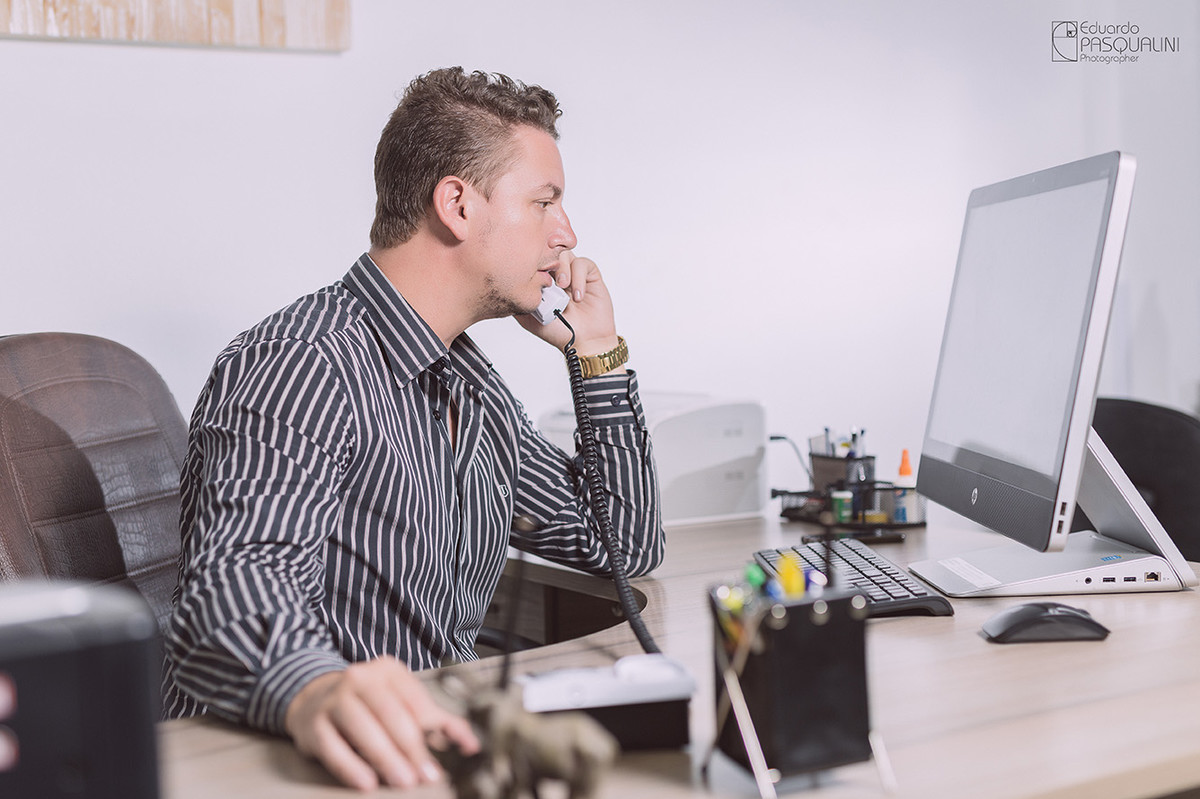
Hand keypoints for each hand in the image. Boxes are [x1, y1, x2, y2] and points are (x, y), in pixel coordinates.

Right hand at [284, 657, 479, 790]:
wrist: (312, 699)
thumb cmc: (367, 705)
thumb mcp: (401, 702)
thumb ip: (437, 722)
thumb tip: (471, 744)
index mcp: (388, 671)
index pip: (416, 702)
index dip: (434, 731)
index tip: (448, 759)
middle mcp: (360, 679)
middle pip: (391, 714)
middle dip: (411, 748)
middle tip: (425, 775)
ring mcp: (334, 700)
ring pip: (363, 729)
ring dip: (386, 758)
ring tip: (403, 781)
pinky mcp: (312, 725)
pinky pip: (333, 748)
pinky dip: (352, 767)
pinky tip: (367, 782)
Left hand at [518, 251, 620, 358]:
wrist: (585, 341)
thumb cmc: (560, 332)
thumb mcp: (529, 319)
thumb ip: (519, 301)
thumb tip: (506, 286)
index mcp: (542, 282)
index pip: (534, 260)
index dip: (532, 263)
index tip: (532, 276)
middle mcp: (557, 275)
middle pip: (549, 251)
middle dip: (547, 263)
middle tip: (548, 280)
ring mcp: (573, 274)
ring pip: (565, 254)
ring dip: (563, 270)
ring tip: (564, 288)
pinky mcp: (590, 275)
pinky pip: (582, 264)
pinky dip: (578, 278)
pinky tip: (577, 296)